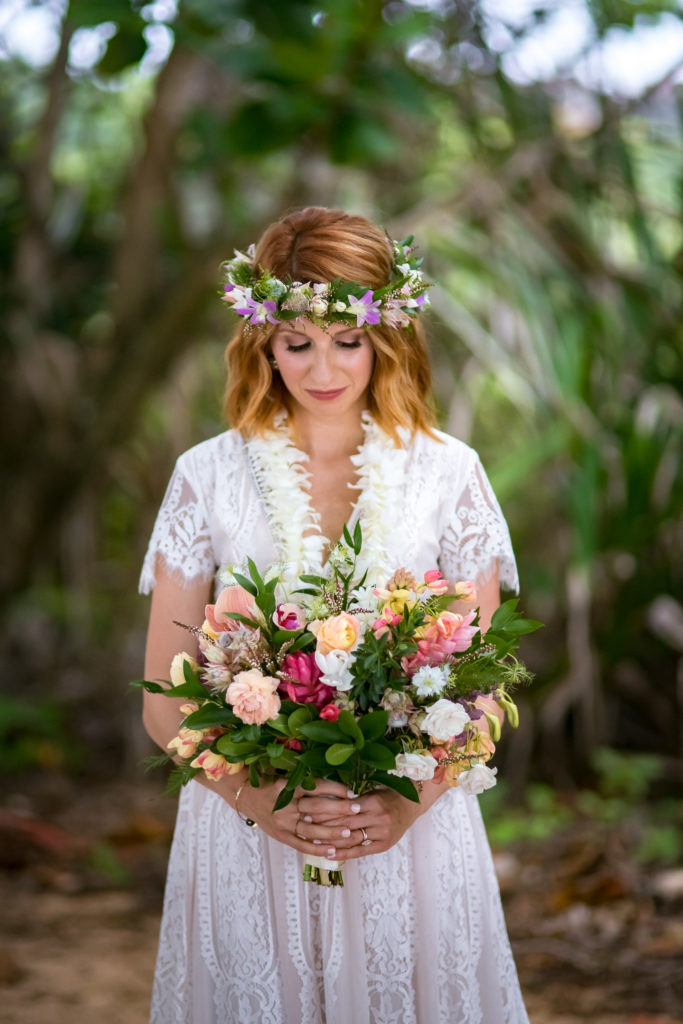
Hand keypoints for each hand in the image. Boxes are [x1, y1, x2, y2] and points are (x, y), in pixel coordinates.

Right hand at [234, 777, 351, 861]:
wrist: (245, 796)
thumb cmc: (269, 783)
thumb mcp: (285, 775)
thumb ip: (306, 779)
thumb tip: (335, 782)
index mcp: (289, 786)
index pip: (316, 787)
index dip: (335, 789)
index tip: (352, 792)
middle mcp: (286, 805)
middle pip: (317, 807)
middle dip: (339, 809)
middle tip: (357, 809)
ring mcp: (283, 823)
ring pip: (311, 829)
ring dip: (331, 832)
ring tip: (350, 833)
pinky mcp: (281, 836)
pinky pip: (301, 845)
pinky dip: (317, 849)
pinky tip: (333, 850)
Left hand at [295, 782, 444, 861]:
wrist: (411, 805)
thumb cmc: (388, 795)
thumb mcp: (371, 791)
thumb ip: (353, 799)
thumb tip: (325, 800)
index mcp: (373, 801)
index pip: (344, 808)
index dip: (325, 810)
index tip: (308, 810)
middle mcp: (378, 818)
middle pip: (345, 824)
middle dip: (323, 824)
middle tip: (304, 823)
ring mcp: (382, 833)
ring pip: (351, 839)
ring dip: (330, 841)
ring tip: (312, 840)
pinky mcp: (383, 845)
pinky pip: (360, 851)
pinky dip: (343, 854)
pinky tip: (329, 854)